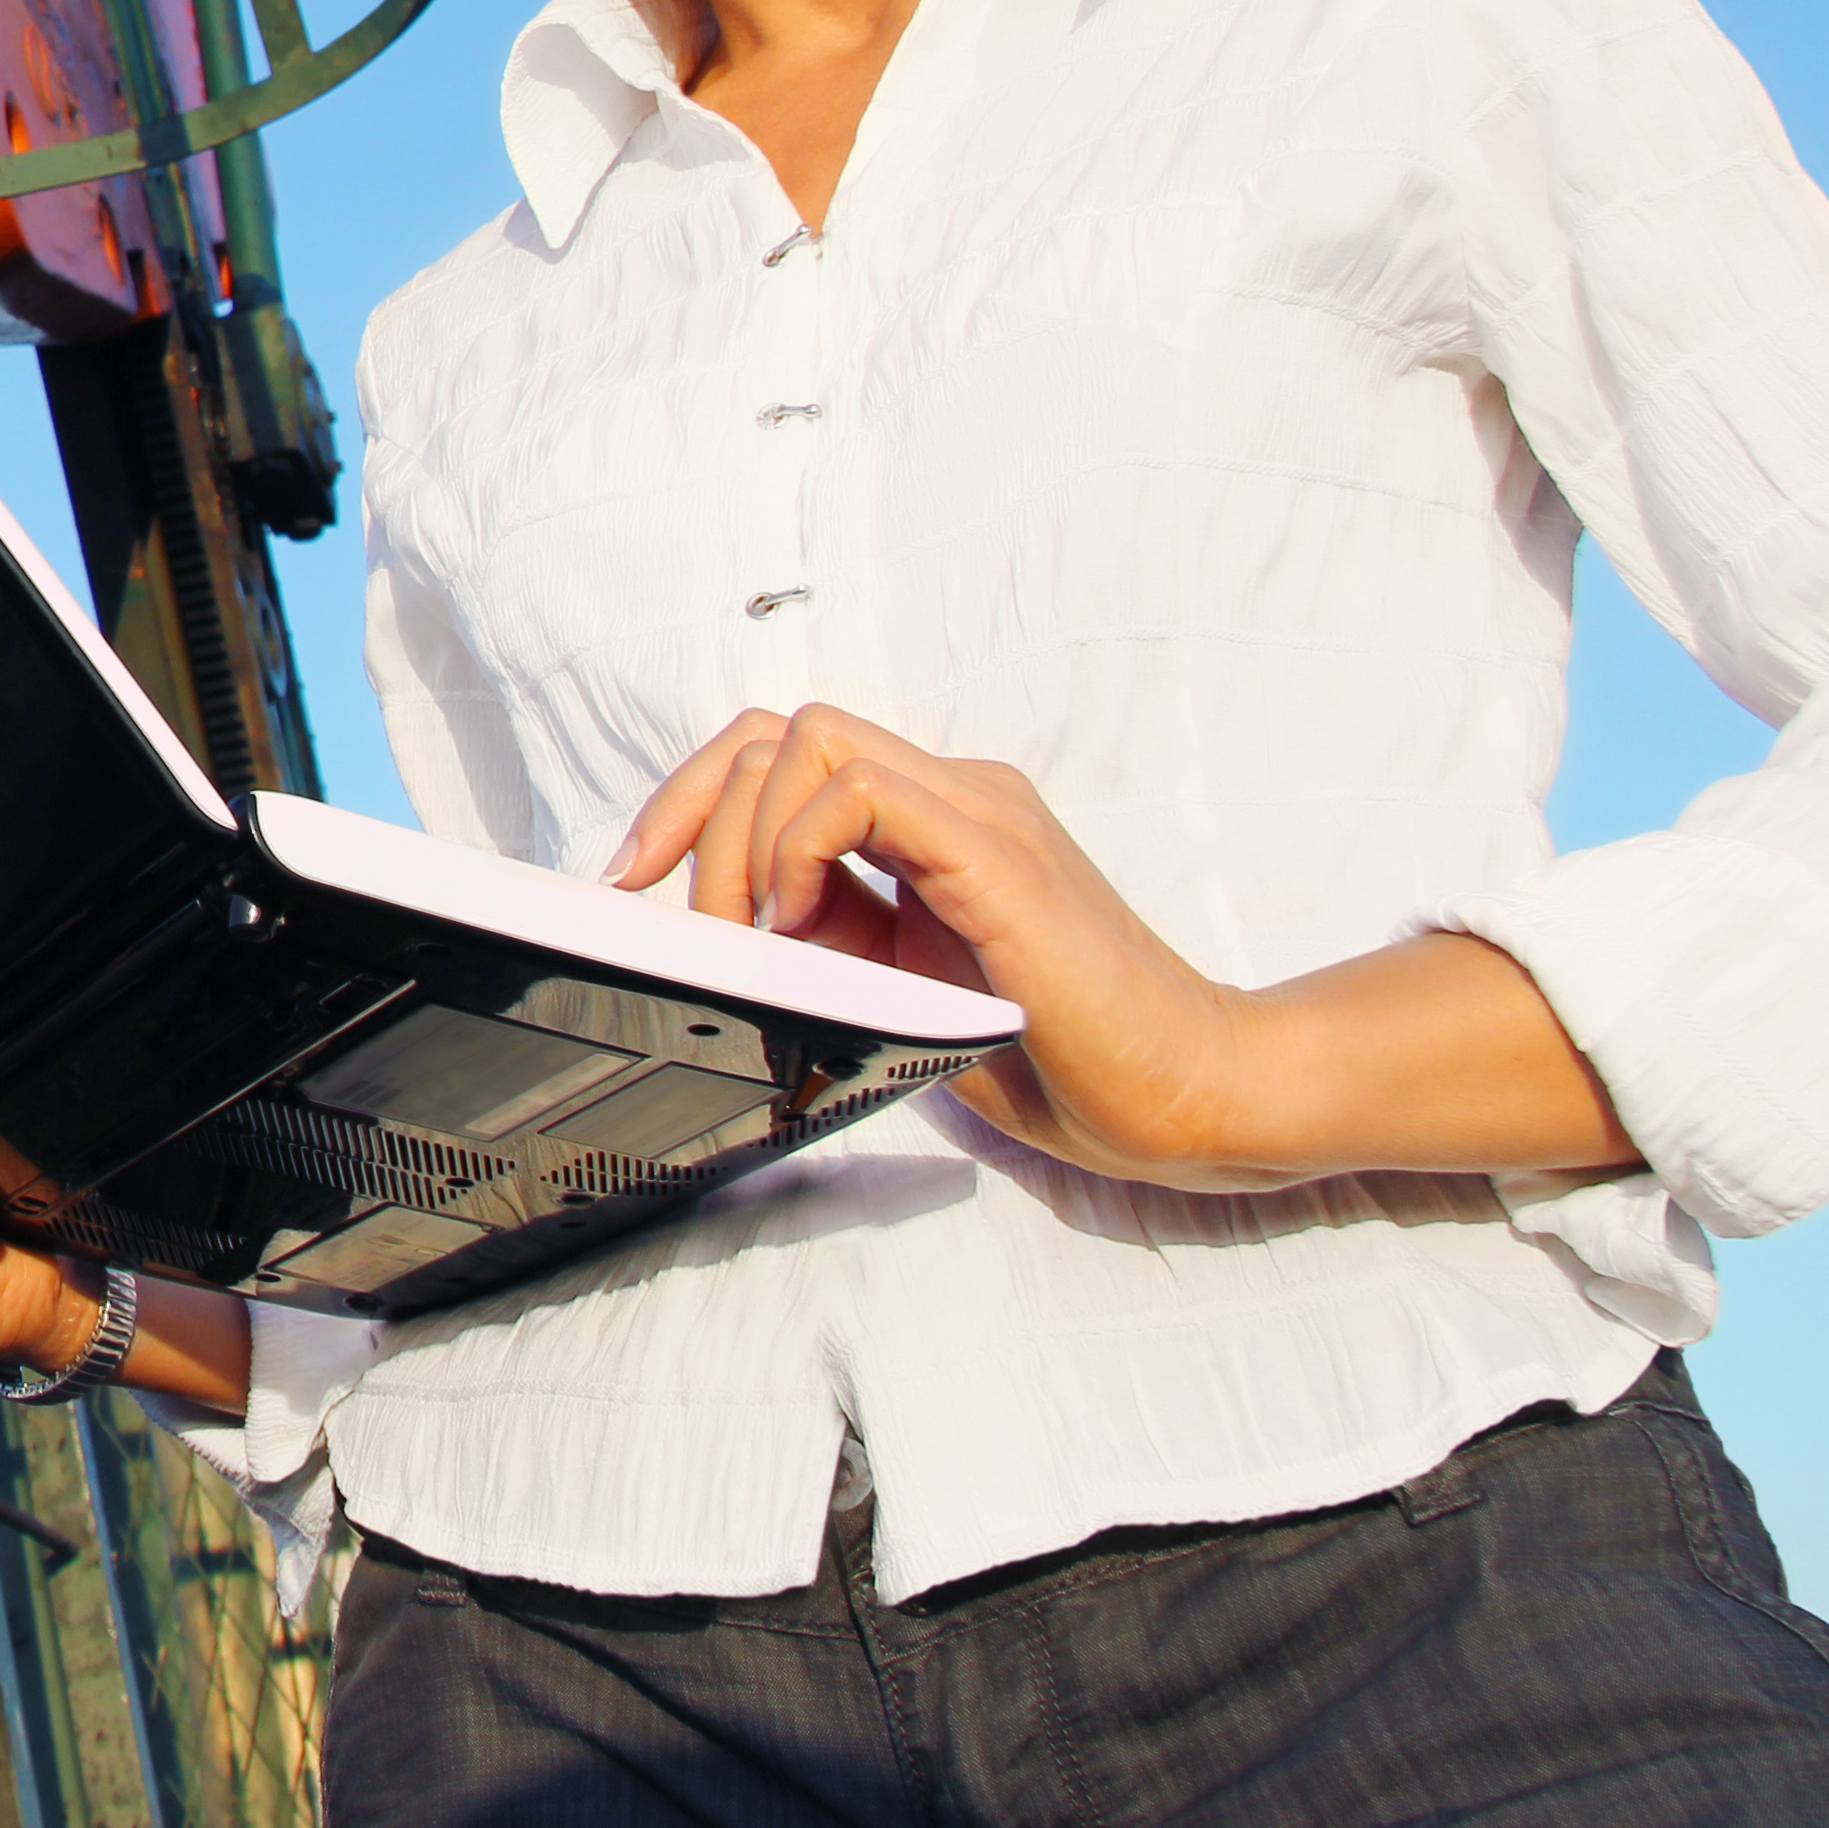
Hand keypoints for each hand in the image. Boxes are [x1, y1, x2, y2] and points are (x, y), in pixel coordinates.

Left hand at [605, 706, 1634, 1189]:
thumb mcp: (904, 994)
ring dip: (746, 839)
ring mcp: (982, 814)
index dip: (692, 807)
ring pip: (808, 741)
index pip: (783, 757)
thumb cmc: (1068, 1062)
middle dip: (694, 816)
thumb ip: (835, 947)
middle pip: (775, 731)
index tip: (637, 884)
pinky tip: (806, 929)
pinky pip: (858, 790)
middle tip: (690, 923)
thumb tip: (730, 938)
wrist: (1191, 1096)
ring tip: (758, 936)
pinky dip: (800, 851)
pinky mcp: (1000, 853)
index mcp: (934, 823)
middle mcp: (957, 797)